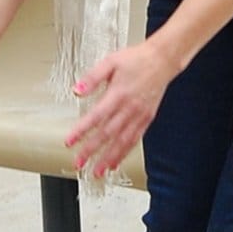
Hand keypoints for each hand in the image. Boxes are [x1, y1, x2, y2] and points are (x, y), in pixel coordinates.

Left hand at [66, 41, 172, 177]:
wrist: (162, 60)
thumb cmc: (136, 59)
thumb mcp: (110, 61)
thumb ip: (92, 77)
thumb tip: (77, 90)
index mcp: (118, 94)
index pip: (96, 116)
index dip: (82, 131)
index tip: (70, 142)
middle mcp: (129, 108)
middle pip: (108, 134)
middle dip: (92, 150)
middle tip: (79, 163)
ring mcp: (139, 116)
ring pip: (122, 142)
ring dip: (108, 158)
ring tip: (97, 171)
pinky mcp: (147, 119)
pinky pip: (134, 140)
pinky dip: (124, 153)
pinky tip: (115, 162)